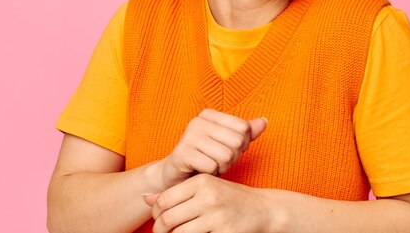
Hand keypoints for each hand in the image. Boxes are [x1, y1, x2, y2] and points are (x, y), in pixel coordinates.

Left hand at [144, 174, 274, 232]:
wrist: (264, 210)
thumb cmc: (230, 198)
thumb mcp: (205, 188)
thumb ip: (176, 193)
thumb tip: (145, 198)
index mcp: (201, 181)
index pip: (163, 200)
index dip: (155, 213)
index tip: (158, 219)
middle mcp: (208, 197)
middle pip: (168, 219)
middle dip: (160, 230)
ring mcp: (217, 216)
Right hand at [155, 109, 266, 189]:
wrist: (176, 176)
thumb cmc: (205, 158)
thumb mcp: (228, 144)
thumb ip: (246, 133)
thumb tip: (265, 121)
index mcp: (209, 114)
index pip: (244, 128)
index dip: (241, 145)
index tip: (227, 150)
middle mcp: (197, 121)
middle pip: (237, 141)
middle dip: (233, 157)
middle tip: (219, 162)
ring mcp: (188, 136)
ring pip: (226, 155)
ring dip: (222, 168)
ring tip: (211, 167)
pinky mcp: (182, 154)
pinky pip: (212, 166)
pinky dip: (211, 174)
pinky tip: (202, 172)